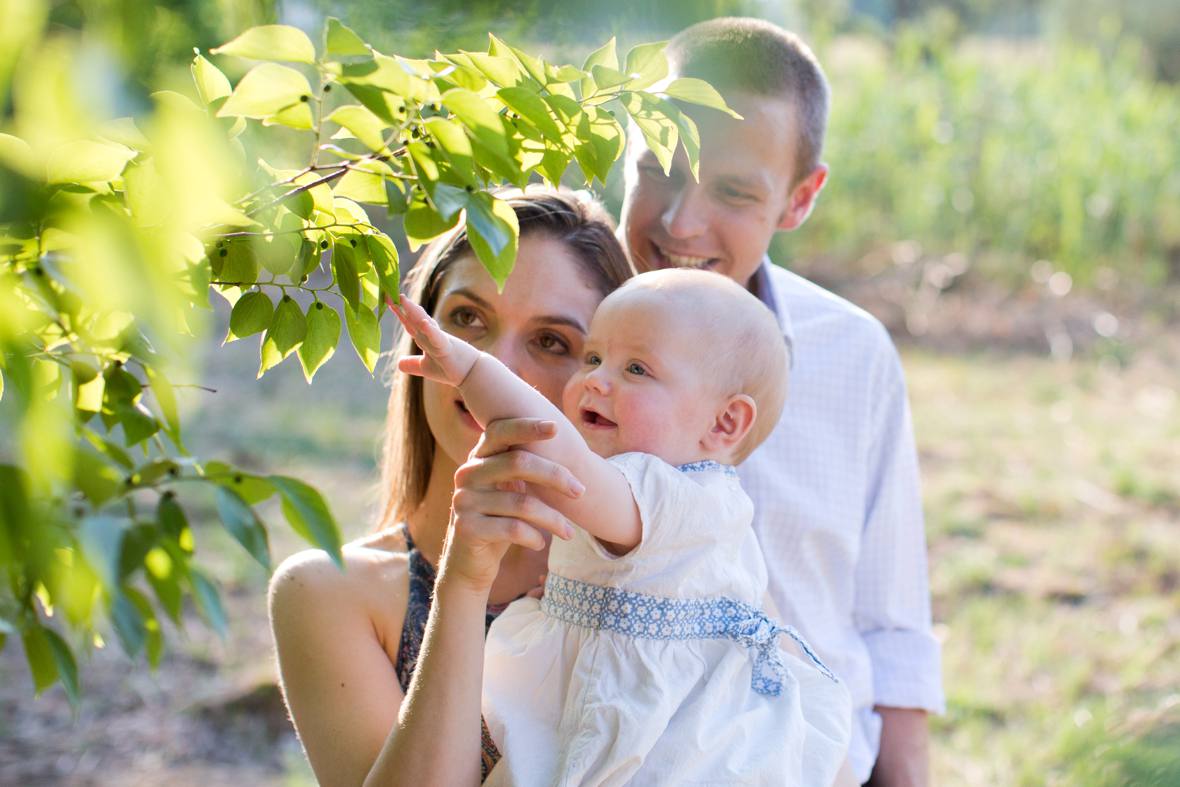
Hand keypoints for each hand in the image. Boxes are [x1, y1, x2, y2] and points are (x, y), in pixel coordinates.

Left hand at [391, 296, 476, 385]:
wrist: (472, 374)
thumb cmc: (450, 369)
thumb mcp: (426, 368)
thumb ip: (413, 364)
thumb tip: (399, 364)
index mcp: (426, 338)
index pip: (410, 322)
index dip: (399, 312)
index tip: (387, 300)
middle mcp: (431, 335)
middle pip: (414, 318)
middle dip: (402, 306)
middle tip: (388, 293)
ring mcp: (439, 340)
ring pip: (424, 323)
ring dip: (413, 312)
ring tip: (402, 300)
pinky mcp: (447, 348)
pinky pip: (437, 338)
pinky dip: (431, 331)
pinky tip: (424, 323)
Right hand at [437, 418, 583, 593]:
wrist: (469, 562)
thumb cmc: (499, 519)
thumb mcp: (509, 489)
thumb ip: (523, 468)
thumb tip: (565, 445)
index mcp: (479, 458)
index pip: (500, 432)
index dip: (527, 427)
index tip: (556, 428)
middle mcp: (467, 473)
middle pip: (518, 463)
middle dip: (556, 476)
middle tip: (580, 492)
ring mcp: (463, 500)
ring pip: (522, 503)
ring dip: (553, 519)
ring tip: (569, 533)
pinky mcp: (466, 528)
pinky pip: (513, 528)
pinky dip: (534, 537)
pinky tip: (540, 544)